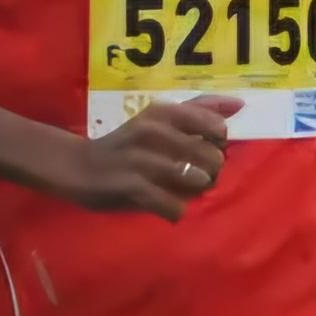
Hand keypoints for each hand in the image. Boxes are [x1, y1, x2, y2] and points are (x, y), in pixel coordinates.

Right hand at [67, 95, 239, 221]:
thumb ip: (197, 110)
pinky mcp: (131, 186)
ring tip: (182, 191)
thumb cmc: (127, 145)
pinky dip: (176, 211)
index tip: (205, 149)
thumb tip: (239, 104)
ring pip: (196, 179)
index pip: (215, 125)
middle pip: (212, 156)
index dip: (218, 144)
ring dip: (196, 191)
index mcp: (163, 112)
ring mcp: (141, 159)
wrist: (76, 166)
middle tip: (196, 176)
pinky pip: (174, 205)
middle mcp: (153, 130)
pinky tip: (167, 207)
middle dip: (212, 172)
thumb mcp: (158, 119)